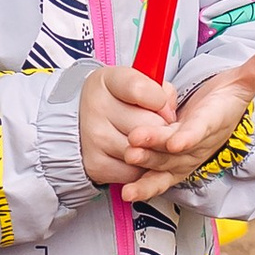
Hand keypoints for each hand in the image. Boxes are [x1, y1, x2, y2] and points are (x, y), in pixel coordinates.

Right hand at [81, 62, 177, 195]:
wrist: (84, 121)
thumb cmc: (117, 100)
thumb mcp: (137, 83)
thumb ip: (159, 92)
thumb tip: (170, 118)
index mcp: (108, 80)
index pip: (140, 89)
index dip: (160, 100)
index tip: (161, 104)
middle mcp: (96, 107)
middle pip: (148, 126)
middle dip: (161, 129)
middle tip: (154, 126)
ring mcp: (94, 138)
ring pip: (144, 152)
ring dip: (153, 151)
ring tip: (145, 141)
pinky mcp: (96, 165)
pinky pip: (135, 173)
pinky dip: (141, 168)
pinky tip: (135, 155)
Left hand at [84, 44, 254, 204]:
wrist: (219, 118)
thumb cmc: (227, 97)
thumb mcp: (243, 79)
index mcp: (213, 121)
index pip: (202, 129)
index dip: (190, 135)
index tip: (176, 139)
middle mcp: (199, 144)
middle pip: (177, 148)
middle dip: (156, 147)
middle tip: (134, 142)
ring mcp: (185, 158)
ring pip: (164, 164)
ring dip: (146, 164)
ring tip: (127, 159)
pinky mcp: (173, 167)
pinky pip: (158, 179)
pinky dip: (144, 187)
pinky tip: (127, 193)